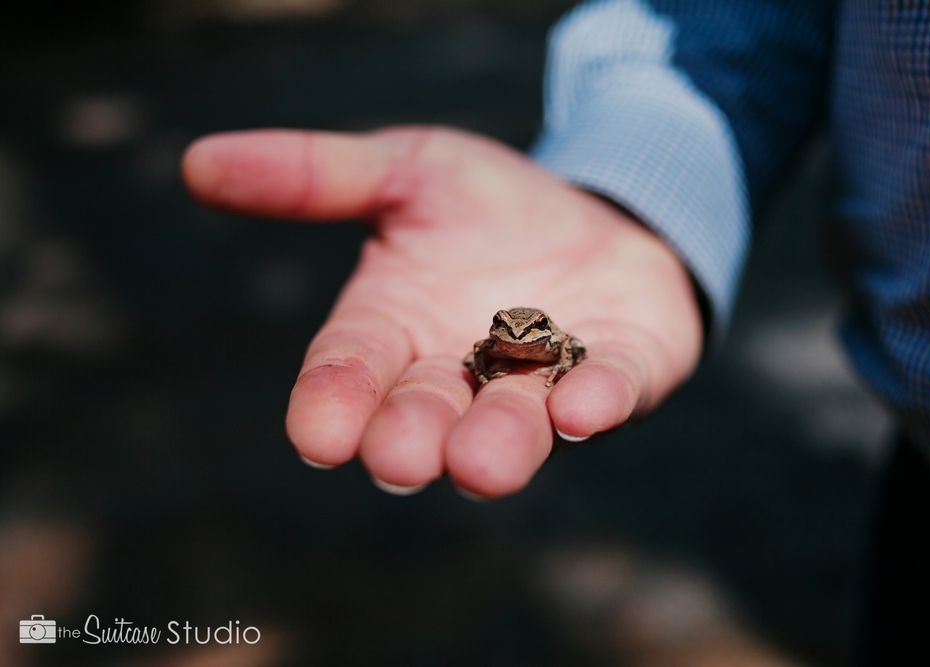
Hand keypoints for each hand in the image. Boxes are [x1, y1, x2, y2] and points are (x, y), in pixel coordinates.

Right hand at [182, 127, 702, 497]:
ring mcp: (544, 381)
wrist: (595, 210)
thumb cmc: (487, 206)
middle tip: (398, 460)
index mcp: (397, 329)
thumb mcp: (405, 169)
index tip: (315, 436)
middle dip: (411, 436)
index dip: (333, 400)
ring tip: (479, 464)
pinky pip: (611, 391)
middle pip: (426, 413)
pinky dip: (597, 401)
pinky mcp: (620, 371)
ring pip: (515, 423)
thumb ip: (317, 176)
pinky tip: (584, 409)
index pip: (351, 368)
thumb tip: (196, 162)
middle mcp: (462, 373)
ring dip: (498, 442)